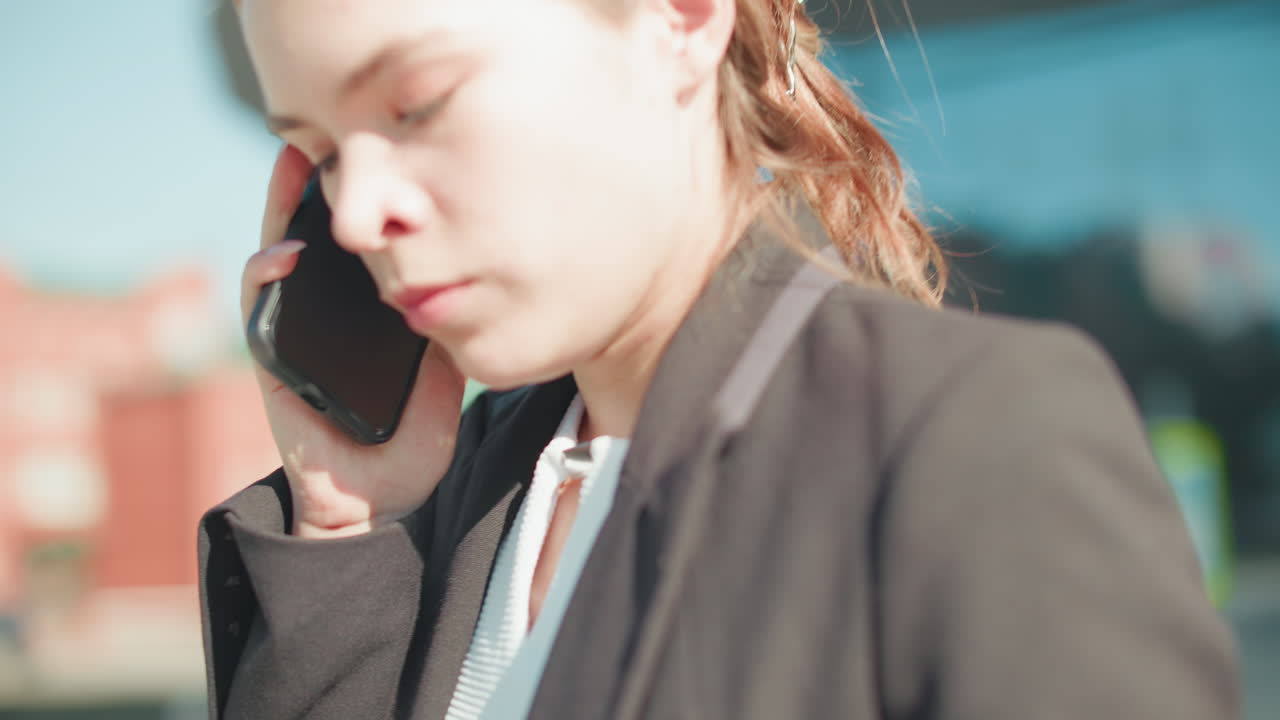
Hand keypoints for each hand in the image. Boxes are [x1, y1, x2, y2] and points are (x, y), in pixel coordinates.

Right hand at [240, 146, 465, 538]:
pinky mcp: (270, 361)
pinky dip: (265, 276)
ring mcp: (291, 332)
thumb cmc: (411, 429)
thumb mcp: (439, 361)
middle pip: (312, 233)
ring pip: (276, 256)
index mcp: (359, 308)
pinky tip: (285, 252)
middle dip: (313, 183)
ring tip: (294, 164)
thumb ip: (438, 316)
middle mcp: (321, 312)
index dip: (359, 197)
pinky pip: (258, 309)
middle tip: (323, 134)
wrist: (385, 494)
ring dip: (280, 210)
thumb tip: (461, 268)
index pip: (354, 240)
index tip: (376, 152)